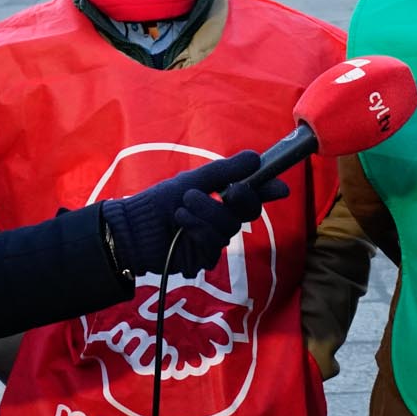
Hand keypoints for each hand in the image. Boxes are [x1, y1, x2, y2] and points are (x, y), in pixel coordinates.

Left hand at [99, 149, 288, 279]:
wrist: (135, 226)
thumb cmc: (160, 201)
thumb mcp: (194, 179)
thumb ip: (225, 171)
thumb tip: (256, 157)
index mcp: (222, 198)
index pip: (254, 193)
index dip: (269, 190)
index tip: (281, 189)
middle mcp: (223, 219)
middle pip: (249, 211)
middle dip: (239, 199)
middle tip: (227, 191)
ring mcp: (215, 240)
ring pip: (230, 226)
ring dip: (206, 213)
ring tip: (182, 208)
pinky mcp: (205, 258)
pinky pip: (214, 243)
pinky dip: (197, 229)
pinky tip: (181, 225)